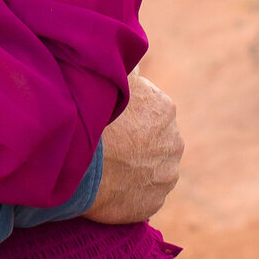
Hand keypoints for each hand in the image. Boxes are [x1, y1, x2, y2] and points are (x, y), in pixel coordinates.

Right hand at [86, 72, 181, 223]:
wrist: (84, 165)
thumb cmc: (95, 118)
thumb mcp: (113, 78)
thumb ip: (130, 66)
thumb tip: (135, 55)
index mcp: (165, 108)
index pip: (150, 108)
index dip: (129, 113)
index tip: (110, 119)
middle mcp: (174, 142)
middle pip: (155, 138)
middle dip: (137, 140)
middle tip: (108, 142)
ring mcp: (166, 176)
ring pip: (151, 167)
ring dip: (135, 166)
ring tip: (107, 165)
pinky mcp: (155, 203)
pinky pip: (143, 194)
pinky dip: (130, 190)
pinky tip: (110, 183)